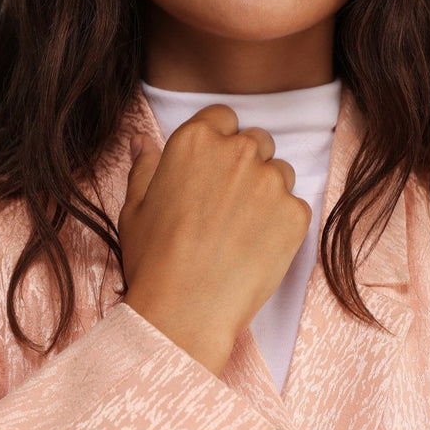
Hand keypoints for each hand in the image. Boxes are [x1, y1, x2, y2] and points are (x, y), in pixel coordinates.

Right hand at [119, 104, 309, 375]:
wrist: (184, 311)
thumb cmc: (153, 262)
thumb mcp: (134, 209)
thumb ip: (145, 167)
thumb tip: (143, 142)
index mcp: (195, 140)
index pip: (223, 118)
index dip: (219, 142)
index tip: (213, 170)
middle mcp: (237, 151)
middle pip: (256, 142)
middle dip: (246, 165)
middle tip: (227, 206)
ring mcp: (270, 181)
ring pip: (280, 173)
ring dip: (267, 192)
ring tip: (241, 231)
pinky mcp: (295, 213)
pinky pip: (295, 208)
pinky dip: (282, 224)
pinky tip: (256, 250)